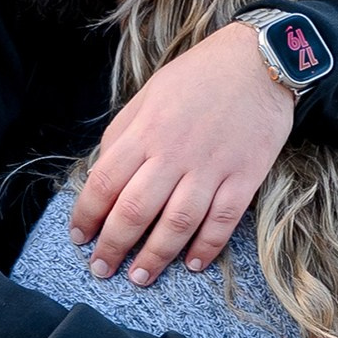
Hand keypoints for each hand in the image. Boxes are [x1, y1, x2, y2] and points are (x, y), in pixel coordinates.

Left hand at [70, 24, 291, 286]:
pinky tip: (192, 264)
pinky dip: (206, 247)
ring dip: (155, 257)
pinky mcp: (245, 176)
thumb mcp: (150, 94)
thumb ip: (124, 134)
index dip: (87, 216)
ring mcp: (211, 167)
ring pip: (176, 224)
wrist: (258, 60)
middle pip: (135, 211)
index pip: (104, 182)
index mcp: (146, 130)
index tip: (79, 238)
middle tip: (101, 270)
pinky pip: (222, 221)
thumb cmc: (199, 76)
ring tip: (140, 278)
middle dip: (113, 247)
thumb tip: (103, 173)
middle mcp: (174, 152)